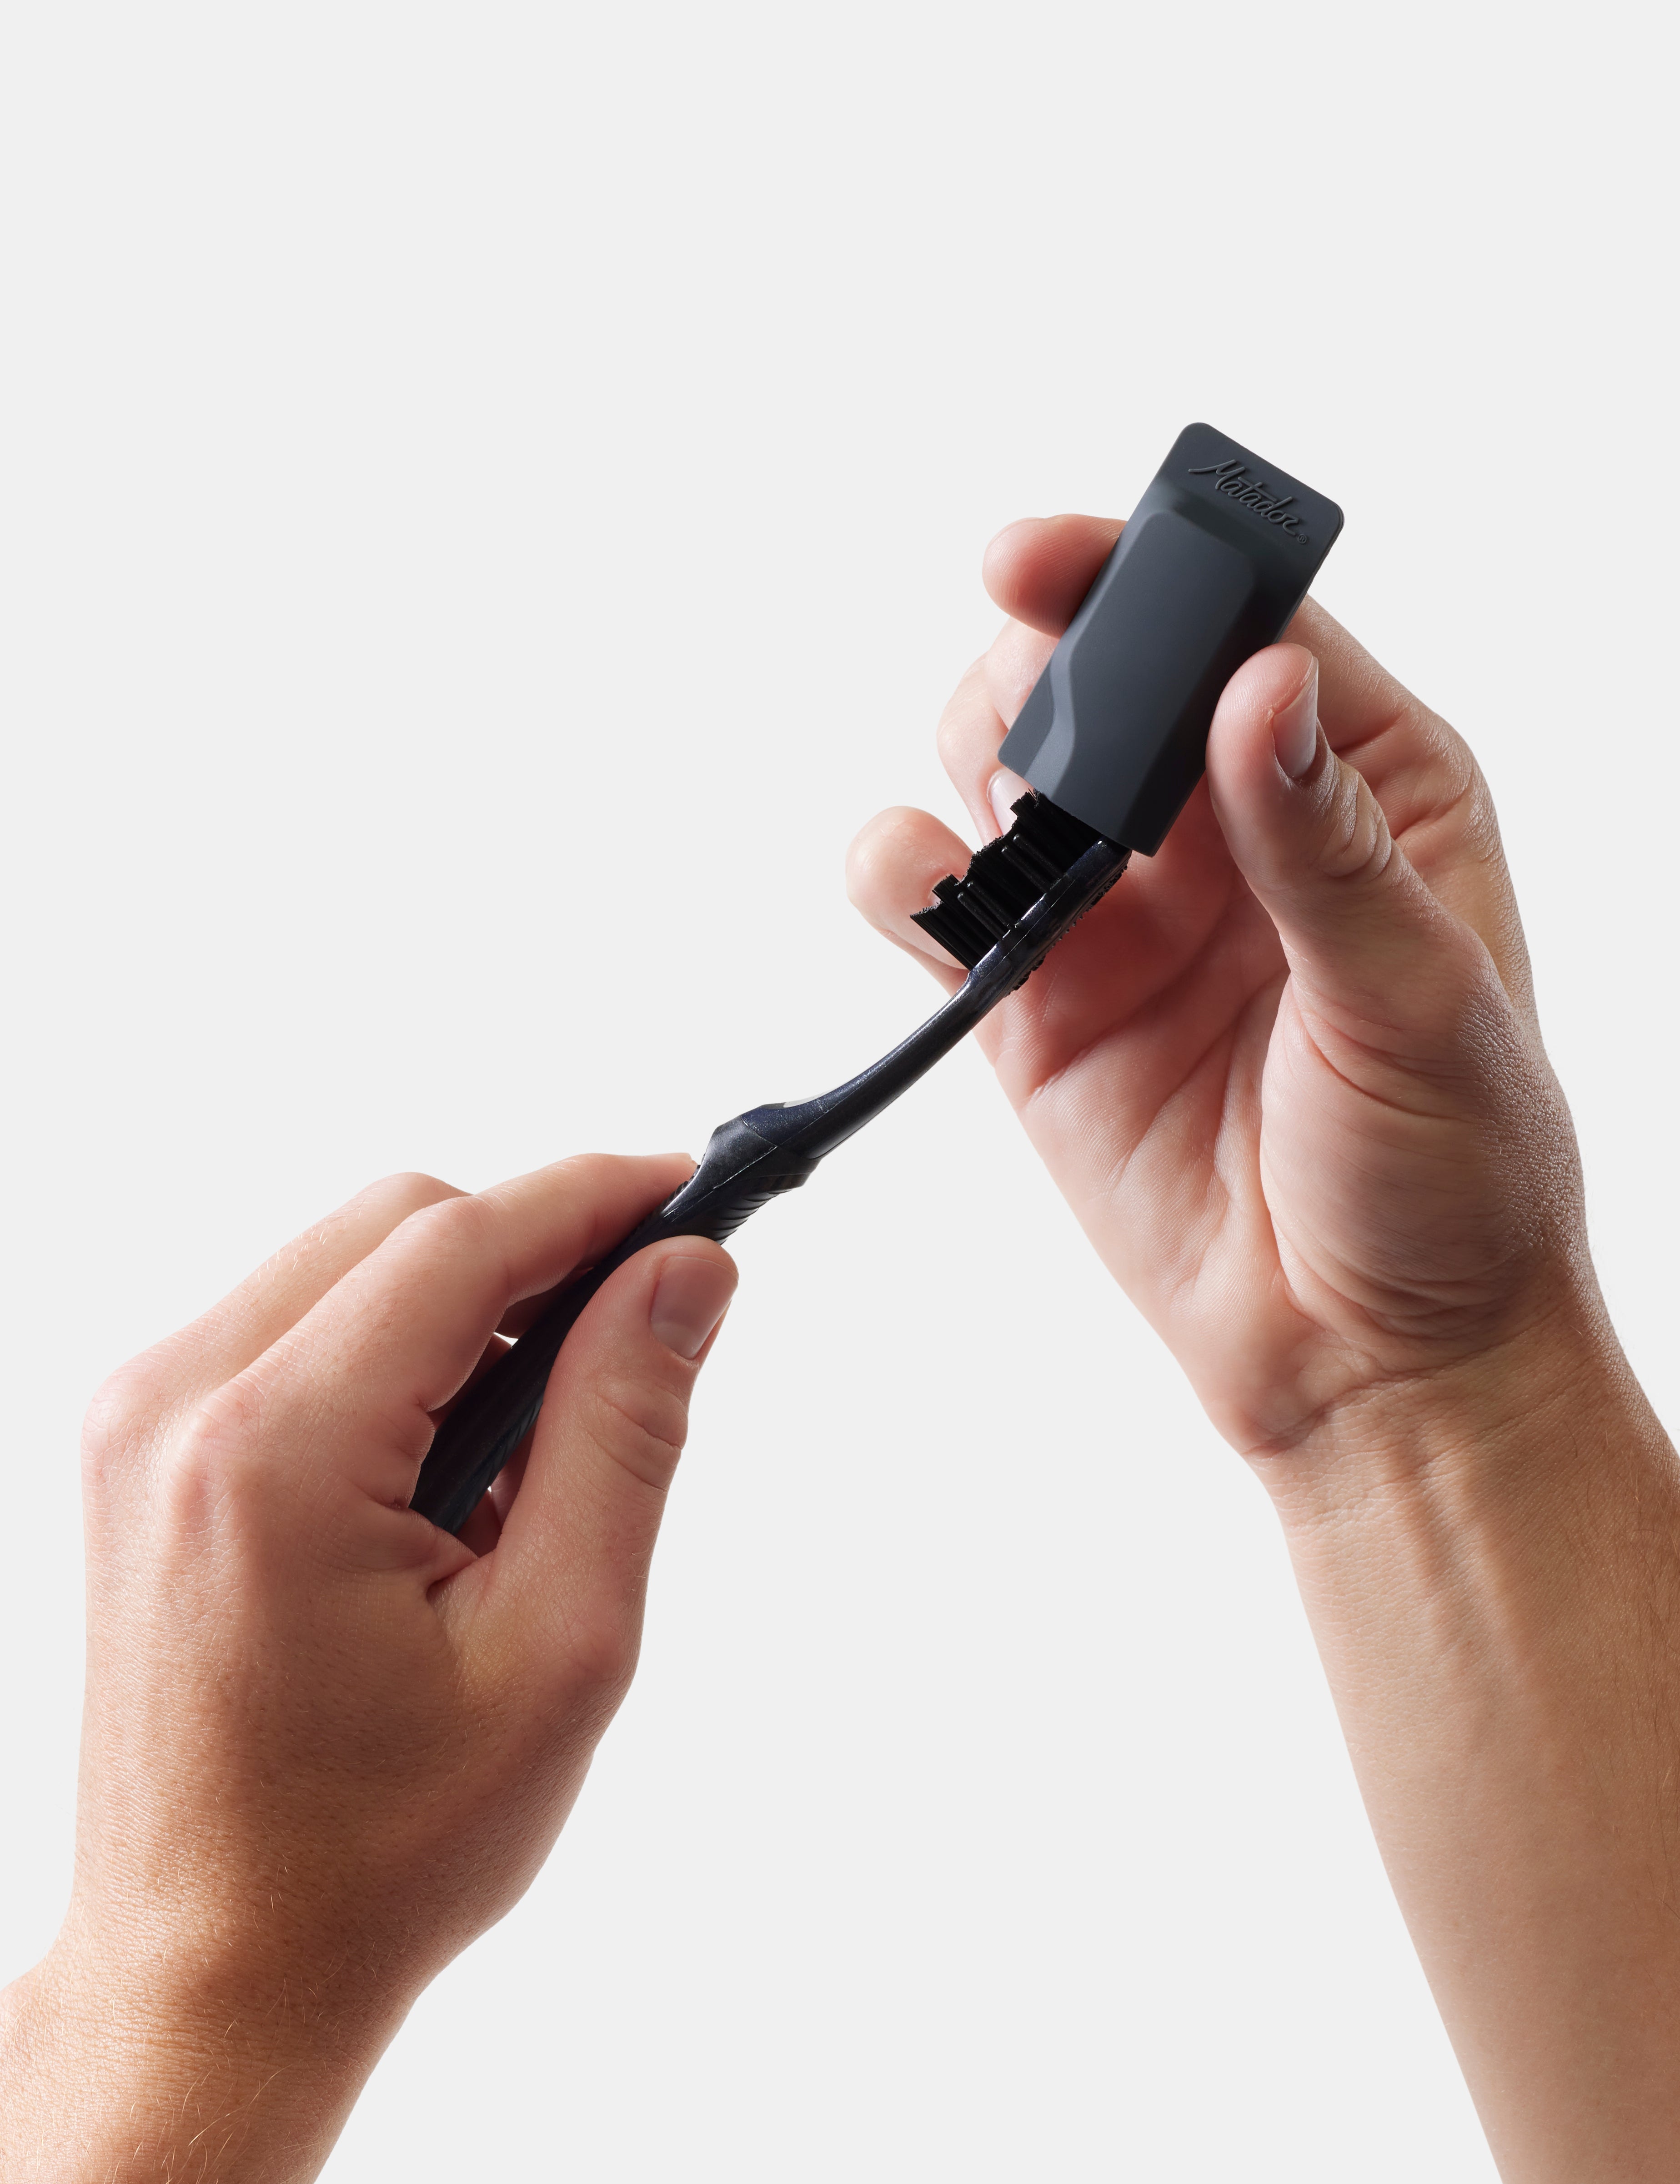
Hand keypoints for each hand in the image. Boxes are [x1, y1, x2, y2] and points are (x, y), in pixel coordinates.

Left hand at [0, 1157, 735, 2182]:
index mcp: (273, 1453)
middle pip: (399, 1223)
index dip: (597, 1196)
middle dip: (534, 1253)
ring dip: (463, 1311)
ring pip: (346, 1261)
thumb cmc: (384, 1847)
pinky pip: (293, 1323)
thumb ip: (623, 1428)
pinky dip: (391, 1353)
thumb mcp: (560, 1644)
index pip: (461, 1238)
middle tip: (635, 1347)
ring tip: (522, 1465)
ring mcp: (137, 1423)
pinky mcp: (139, 1448)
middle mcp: (175, 1406)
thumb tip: (686, 1273)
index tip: (696, 1192)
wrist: (212, 1964)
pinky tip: (440, 1474)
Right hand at [848, 514, 1593, 1459]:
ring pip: (990, 765)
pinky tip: (951, 912)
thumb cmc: (1450, 1179)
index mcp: (1356, 784)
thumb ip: (1326, 841)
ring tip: (1027, 860)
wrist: (1372, 1364)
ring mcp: (1120, 913)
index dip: (1131, 572)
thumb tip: (1257, 685)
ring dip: (969, 773)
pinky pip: (931, 902)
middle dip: (1039, 682)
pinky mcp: (1034, 1009)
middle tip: (1054, 774)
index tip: (1033, 558)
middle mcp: (1224, 828)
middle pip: (1088, 672)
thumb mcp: (1421, 997)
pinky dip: (904, 881)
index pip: (1230, 626)